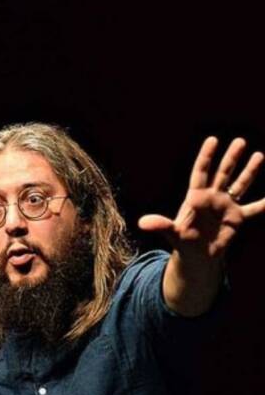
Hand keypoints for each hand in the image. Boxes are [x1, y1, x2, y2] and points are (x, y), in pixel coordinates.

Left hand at [138, 136, 264, 260]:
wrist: (197, 254)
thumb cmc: (182, 240)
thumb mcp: (171, 232)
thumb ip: (160, 225)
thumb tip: (142, 223)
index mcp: (195, 197)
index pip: (200, 172)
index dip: (206, 157)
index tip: (212, 140)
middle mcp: (212, 197)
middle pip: (223, 173)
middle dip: (231, 157)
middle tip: (239, 141)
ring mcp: (226, 205)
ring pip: (240, 184)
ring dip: (249, 171)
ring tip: (259, 155)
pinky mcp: (237, 218)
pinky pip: (254, 208)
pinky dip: (264, 203)